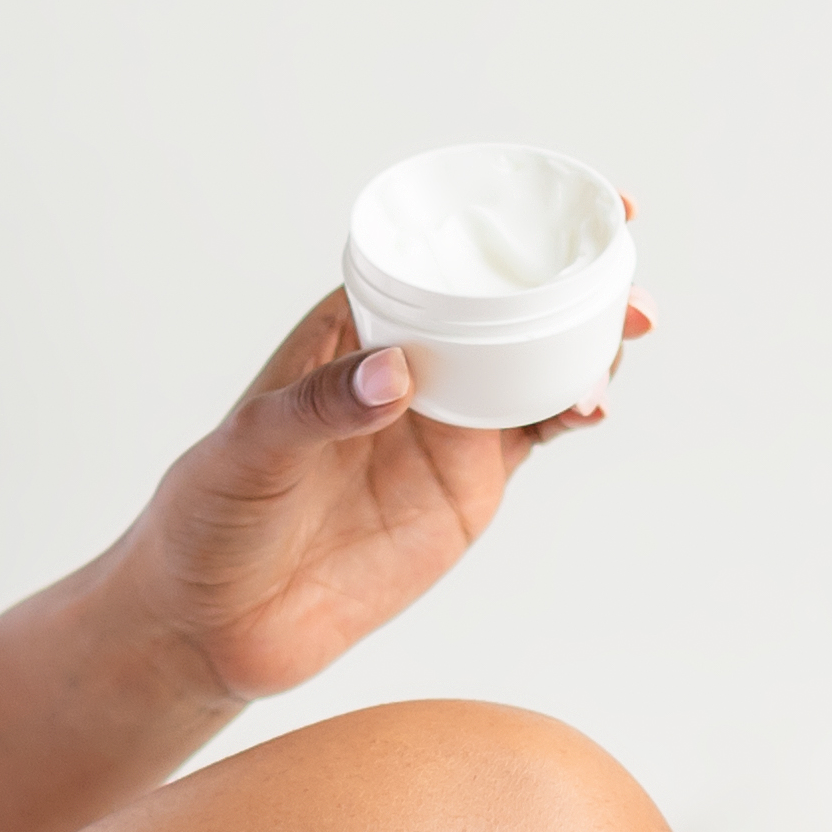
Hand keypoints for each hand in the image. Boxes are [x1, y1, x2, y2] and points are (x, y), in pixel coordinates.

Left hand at [118, 211, 654, 705]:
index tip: (558, 205)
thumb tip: (396, 374)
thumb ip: (321, 408)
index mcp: (351, 331)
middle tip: (619, 274)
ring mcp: (441, 431)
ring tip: (623, 331)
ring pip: (530, 370)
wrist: (214, 626)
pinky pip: (529, 437)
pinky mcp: (464, 492)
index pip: (433, 263)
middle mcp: (407, 371)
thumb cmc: (208, 518)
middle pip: (501, 313)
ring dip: (582, 345)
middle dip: (565, 285)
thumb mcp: (250, 449)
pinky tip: (591, 404)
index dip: (495, 229)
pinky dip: (568, 414)